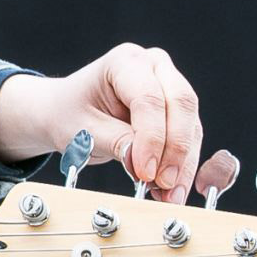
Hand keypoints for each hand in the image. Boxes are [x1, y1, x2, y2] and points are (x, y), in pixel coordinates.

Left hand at [0, 43, 223, 204]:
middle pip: (180, 106)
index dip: (152, 138)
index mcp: (125, 61)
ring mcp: (170, 86)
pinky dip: (183, 165)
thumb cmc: (69, 113)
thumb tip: (146, 167)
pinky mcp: (177, 110)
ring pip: (190, 125)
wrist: (65, 112)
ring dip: (183, 164)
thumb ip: (116, 143)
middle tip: (164, 185)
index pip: (149, 99)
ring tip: (169, 195)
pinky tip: (171, 189)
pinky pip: (190, 138)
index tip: (146, 172)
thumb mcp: (83, 130)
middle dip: (176, 151)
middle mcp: (154, 67)